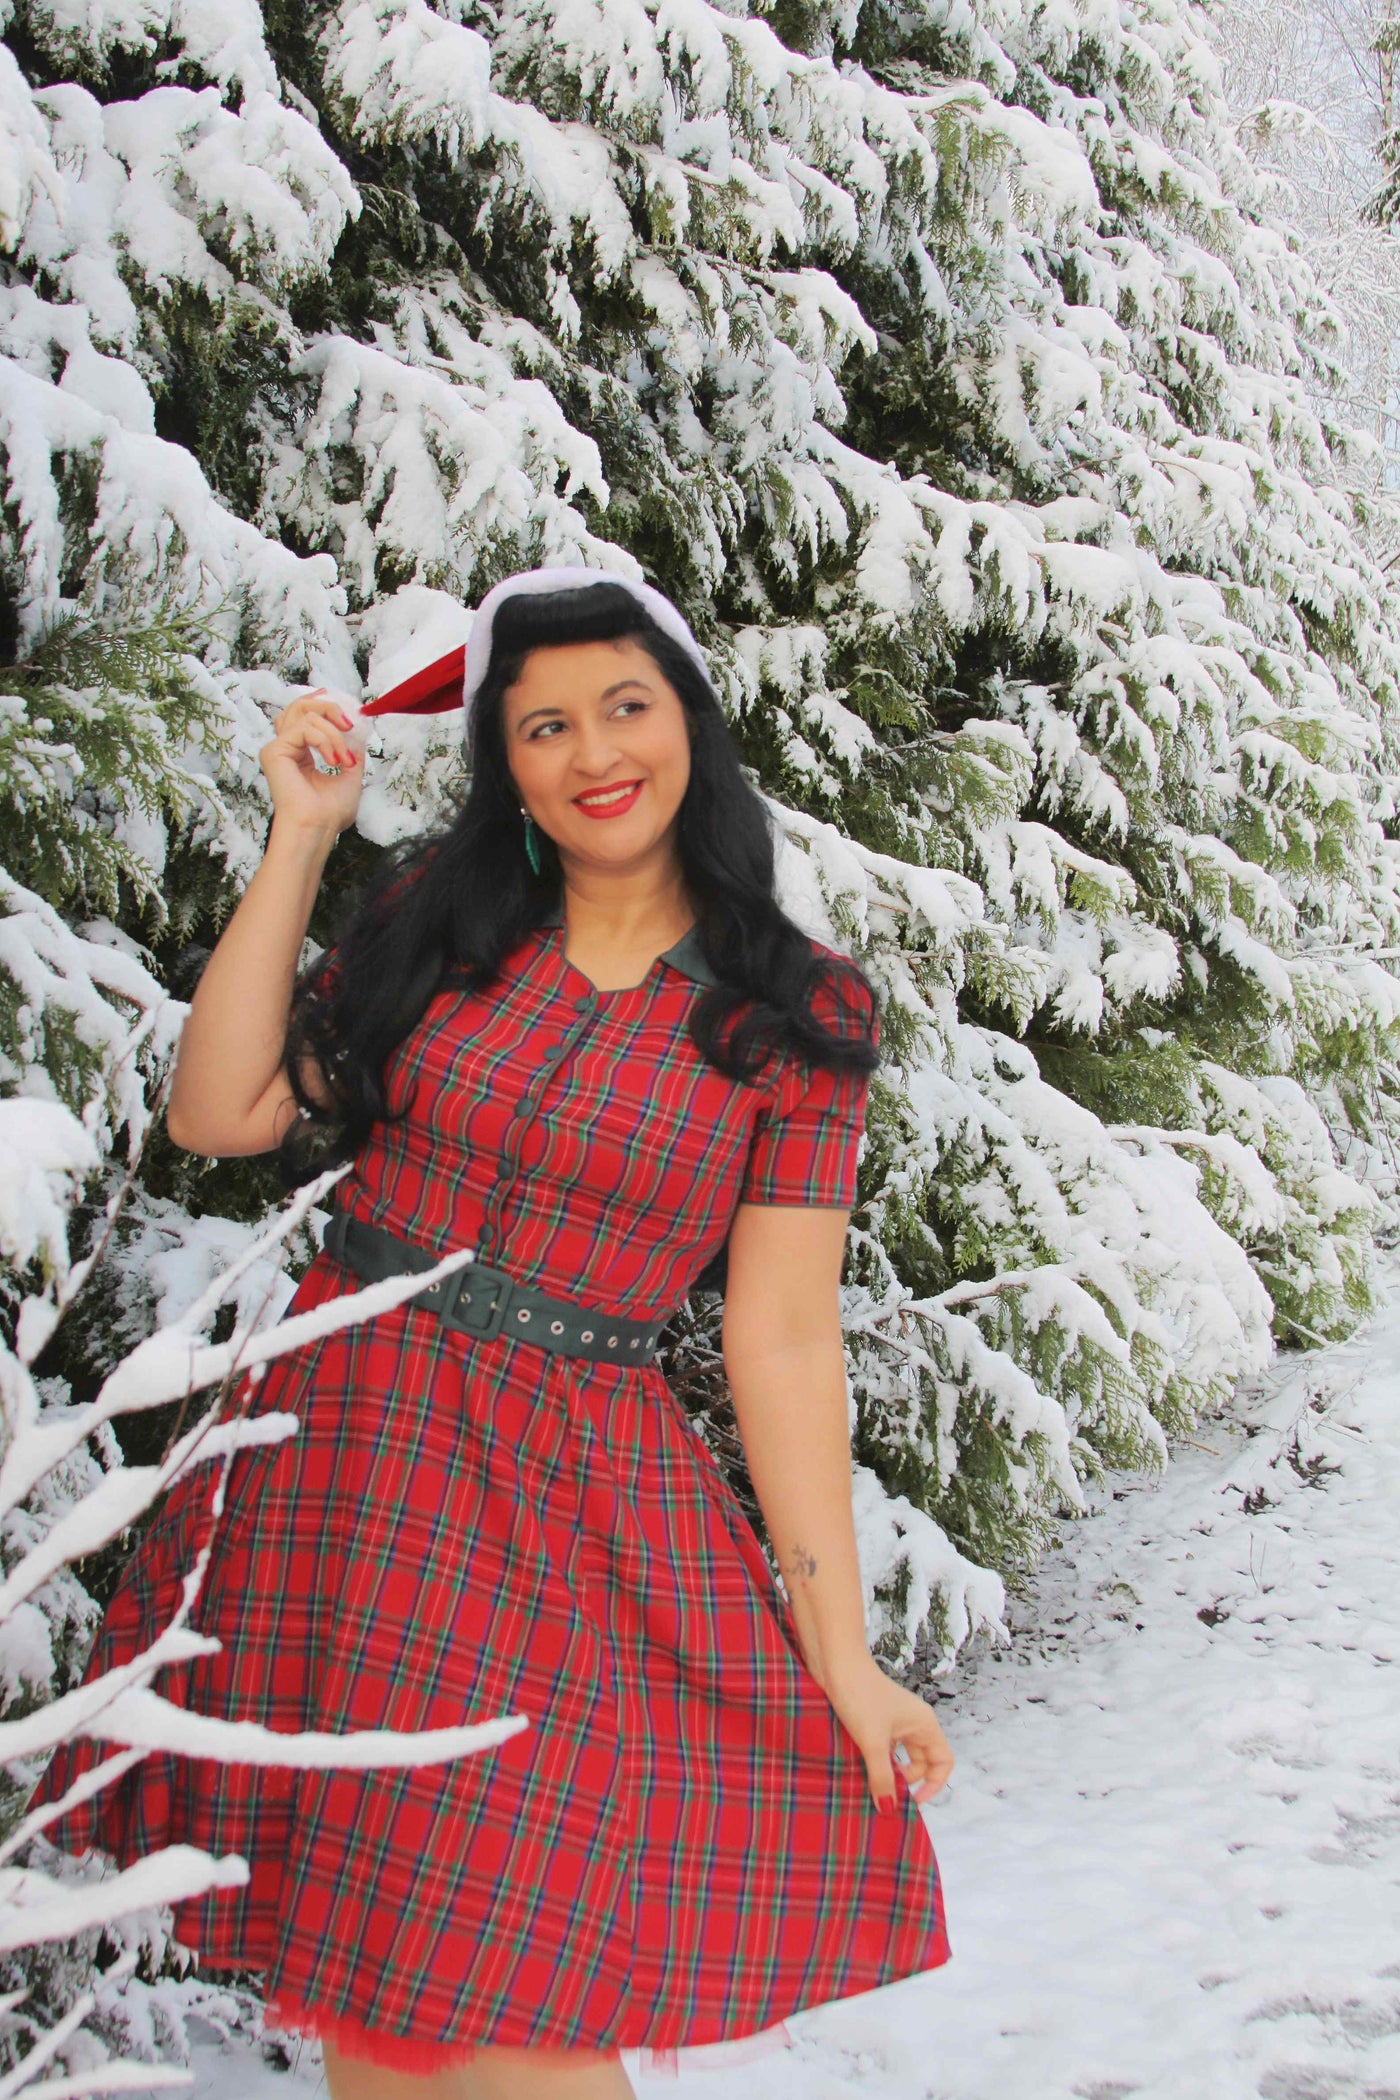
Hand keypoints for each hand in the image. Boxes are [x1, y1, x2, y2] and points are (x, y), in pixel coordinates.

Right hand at [260, 688, 367, 835]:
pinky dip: (324, 740)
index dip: (319, 703)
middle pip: (299, 706)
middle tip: (349, 725)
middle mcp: (286, 748)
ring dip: (333, 734)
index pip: (303, 716)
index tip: (339, 703)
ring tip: (344, 759)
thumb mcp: (350, 776)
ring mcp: (277, 749)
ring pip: (305, 714)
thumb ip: (351, 752)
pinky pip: (303, 728)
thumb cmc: (330, 812)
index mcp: (299, 754)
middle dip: (329, 708)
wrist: (318, 828)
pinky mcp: (273, 751)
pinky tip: (333, 761)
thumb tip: (360, 734)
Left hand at [820, 1653, 953, 1809]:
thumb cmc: (860, 1695)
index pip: (942, 1762)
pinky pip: (882, 1749)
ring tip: (870, 1785)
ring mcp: (893, 1721)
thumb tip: (889, 1809)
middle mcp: (913, 1723)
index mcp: (924, 1724)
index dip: (933, 1785)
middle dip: (906, 1781)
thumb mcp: (873, 1742)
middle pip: (921, 1763)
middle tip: (886, 1794)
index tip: (912, 1801)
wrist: (834, 1663)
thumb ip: (882, 1777)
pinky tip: (858, 1771)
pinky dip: (874, 1761)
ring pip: (899, 1756)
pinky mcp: (873, 1720)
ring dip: (888, 1772)